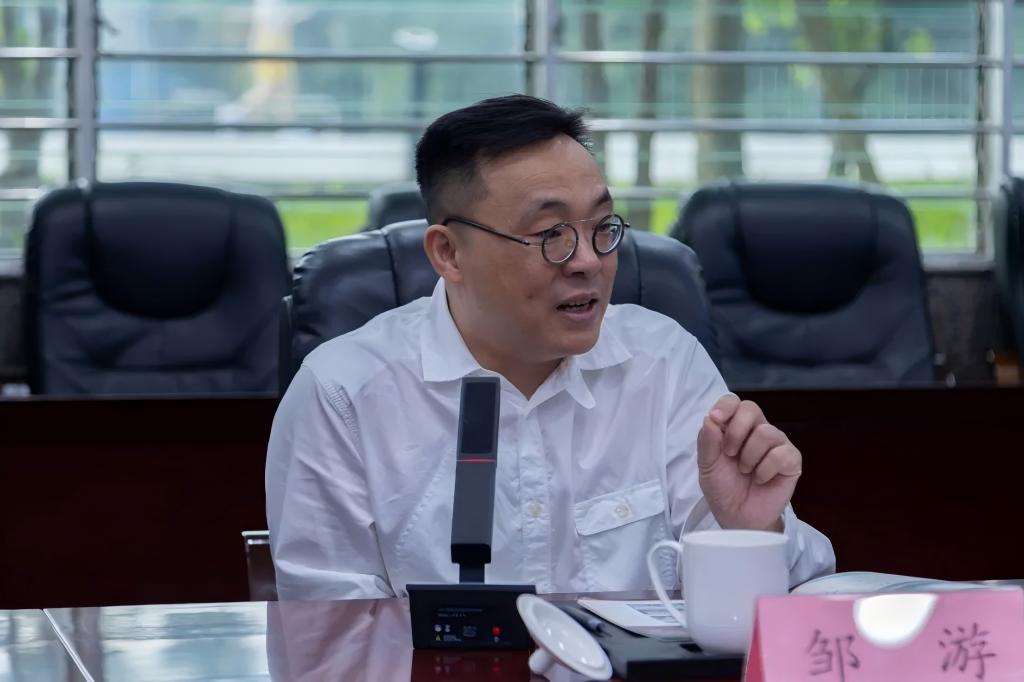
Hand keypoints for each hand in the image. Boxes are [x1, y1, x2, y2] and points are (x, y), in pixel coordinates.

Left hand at [696, 394, 801, 531]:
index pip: (734, 401)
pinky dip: (765, 469)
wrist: (738, 517)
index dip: (726, 406)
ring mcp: (776, 444)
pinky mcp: (791, 461)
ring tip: (745, 472)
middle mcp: (757, 431)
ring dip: (749, 456)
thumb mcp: (707, 465)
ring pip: (766, 432)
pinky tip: (760, 480)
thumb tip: (710, 418)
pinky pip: (782, 453)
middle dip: (736, 431)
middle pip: (751, 408)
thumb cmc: (723, 488)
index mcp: (734, 427)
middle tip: (729, 454)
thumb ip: (707, 441)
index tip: (715, 419)